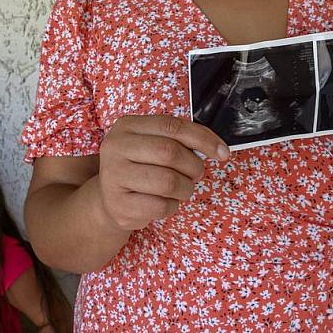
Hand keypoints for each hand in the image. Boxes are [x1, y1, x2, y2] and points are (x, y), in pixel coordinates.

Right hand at [98, 115, 228, 231]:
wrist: (108, 199)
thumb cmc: (140, 168)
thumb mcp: (152, 144)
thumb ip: (179, 140)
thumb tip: (218, 149)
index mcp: (127, 126)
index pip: (172, 126)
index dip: (203, 139)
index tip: (223, 152)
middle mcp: (115, 147)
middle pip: (170, 153)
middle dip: (193, 166)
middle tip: (196, 174)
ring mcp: (113, 176)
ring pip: (168, 182)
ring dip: (185, 188)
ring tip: (181, 189)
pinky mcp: (118, 204)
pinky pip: (161, 206)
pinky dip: (172, 206)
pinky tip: (164, 202)